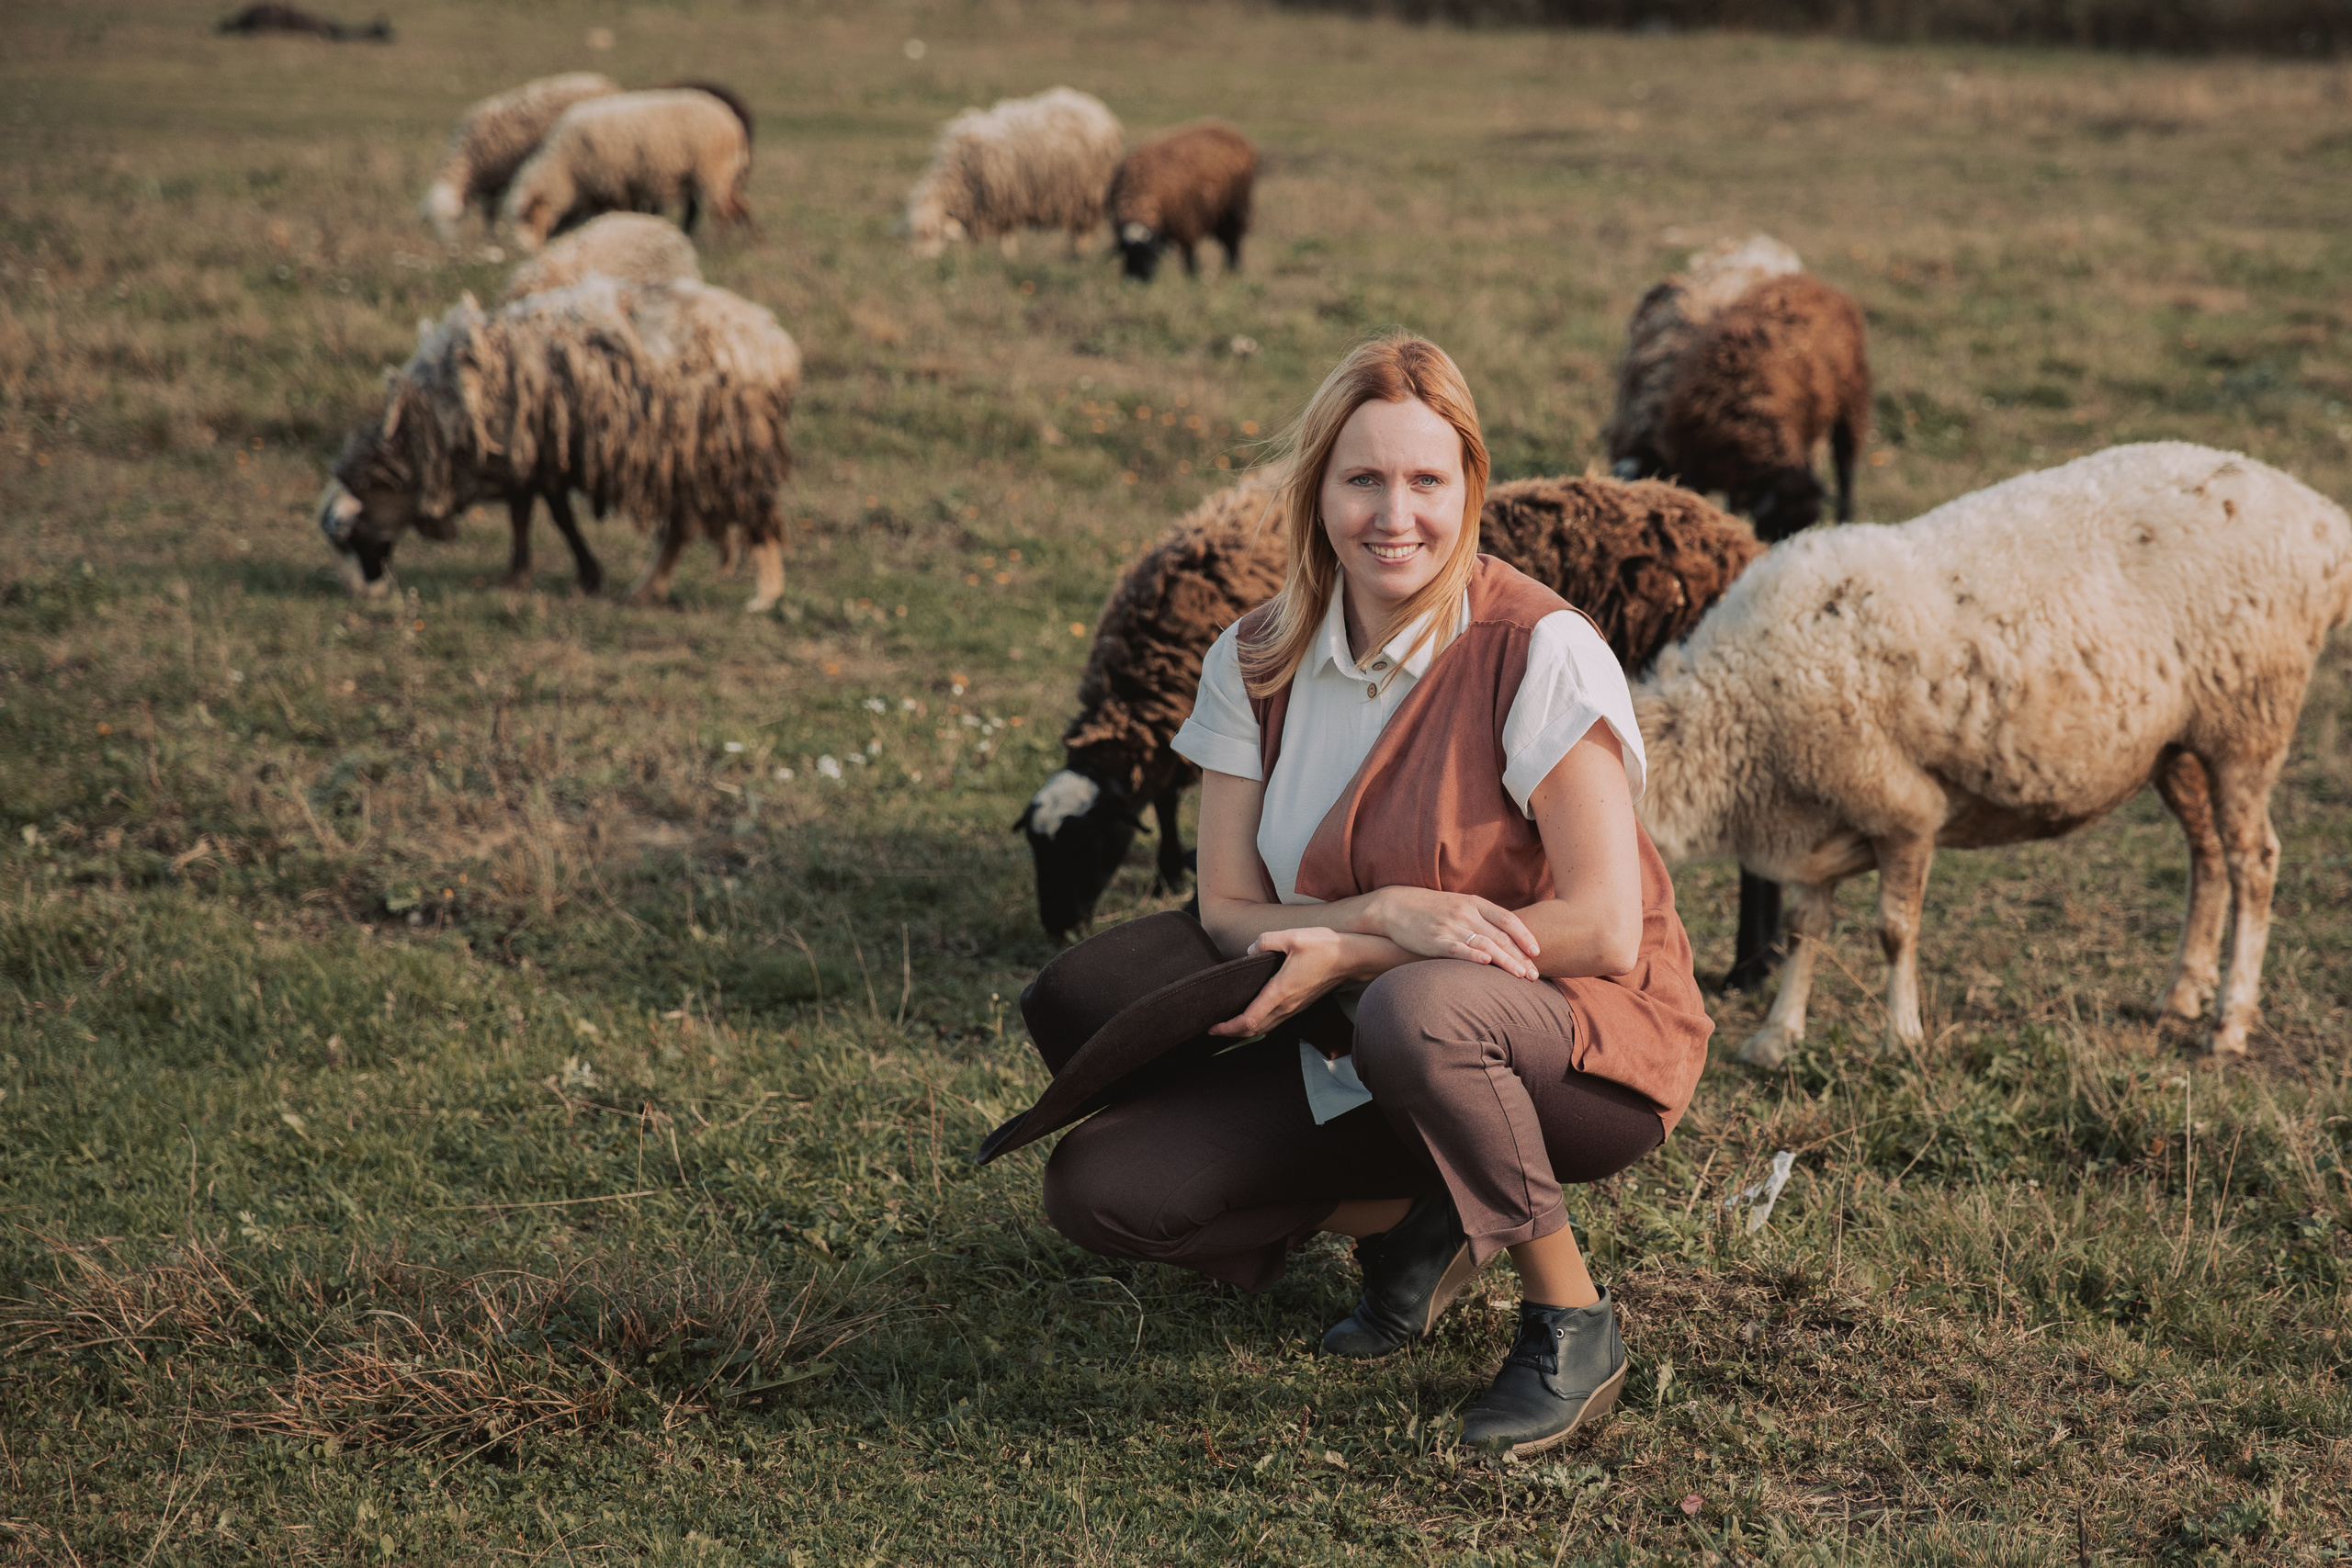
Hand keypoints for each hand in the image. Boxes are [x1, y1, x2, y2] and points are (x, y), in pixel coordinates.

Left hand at [1209, 926, 1351, 1037]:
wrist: (1355, 958)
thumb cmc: (1326, 947)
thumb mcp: (1292, 936)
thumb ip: (1266, 941)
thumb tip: (1251, 950)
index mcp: (1280, 992)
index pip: (1248, 1020)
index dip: (1227, 1028)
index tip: (1211, 1027)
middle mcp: (1287, 1006)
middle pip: (1254, 1030)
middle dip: (1231, 1032)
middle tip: (1212, 1028)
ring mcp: (1296, 1007)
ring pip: (1265, 1027)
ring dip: (1245, 1029)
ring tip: (1228, 1023)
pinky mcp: (1302, 1003)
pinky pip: (1276, 1020)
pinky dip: (1259, 1022)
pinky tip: (1253, 1013)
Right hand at [1360, 887, 1541, 979]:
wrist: (1396, 906)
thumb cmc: (1431, 909)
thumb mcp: (1459, 905)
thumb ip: (1481, 918)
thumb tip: (1506, 936)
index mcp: (1474, 903)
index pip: (1507, 919)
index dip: (1524, 935)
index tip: (1537, 952)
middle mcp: (1465, 913)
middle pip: (1500, 936)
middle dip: (1520, 956)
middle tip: (1534, 974)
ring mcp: (1450, 926)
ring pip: (1485, 944)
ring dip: (1505, 961)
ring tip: (1520, 975)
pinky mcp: (1435, 940)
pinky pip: (1458, 949)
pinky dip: (1473, 956)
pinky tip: (1486, 964)